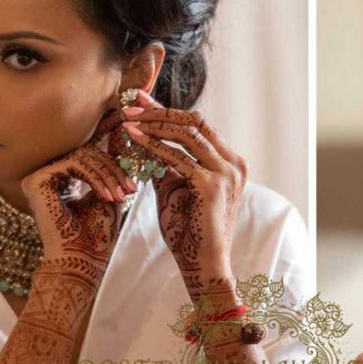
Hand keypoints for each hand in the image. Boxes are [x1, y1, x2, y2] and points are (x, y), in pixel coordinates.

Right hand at [21, 110, 137, 286]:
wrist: (83, 261)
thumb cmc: (97, 234)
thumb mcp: (110, 192)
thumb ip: (113, 166)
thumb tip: (123, 133)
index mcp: (61, 175)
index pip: (87, 149)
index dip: (108, 137)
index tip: (130, 131)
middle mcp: (46, 173)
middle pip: (87, 150)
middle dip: (114, 167)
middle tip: (131, 187)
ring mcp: (39, 176)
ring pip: (83, 155)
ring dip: (109, 174)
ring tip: (123, 195)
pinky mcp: (37, 180)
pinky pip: (74, 162)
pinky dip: (96, 177)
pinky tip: (107, 195)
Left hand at [120, 90, 246, 301]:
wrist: (203, 263)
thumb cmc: (189, 231)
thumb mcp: (176, 190)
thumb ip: (166, 165)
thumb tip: (143, 142)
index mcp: (230, 162)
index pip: (198, 125)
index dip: (168, 110)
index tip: (142, 100)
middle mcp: (234, 163)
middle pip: (195, 121)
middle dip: (161, 110)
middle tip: (131, 105)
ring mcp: (226, 173)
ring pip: (188, 133)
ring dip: (155, 124)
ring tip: (129, 120)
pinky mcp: (212, 186)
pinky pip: (178, 158)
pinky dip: (154, 146)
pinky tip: (134, 139)